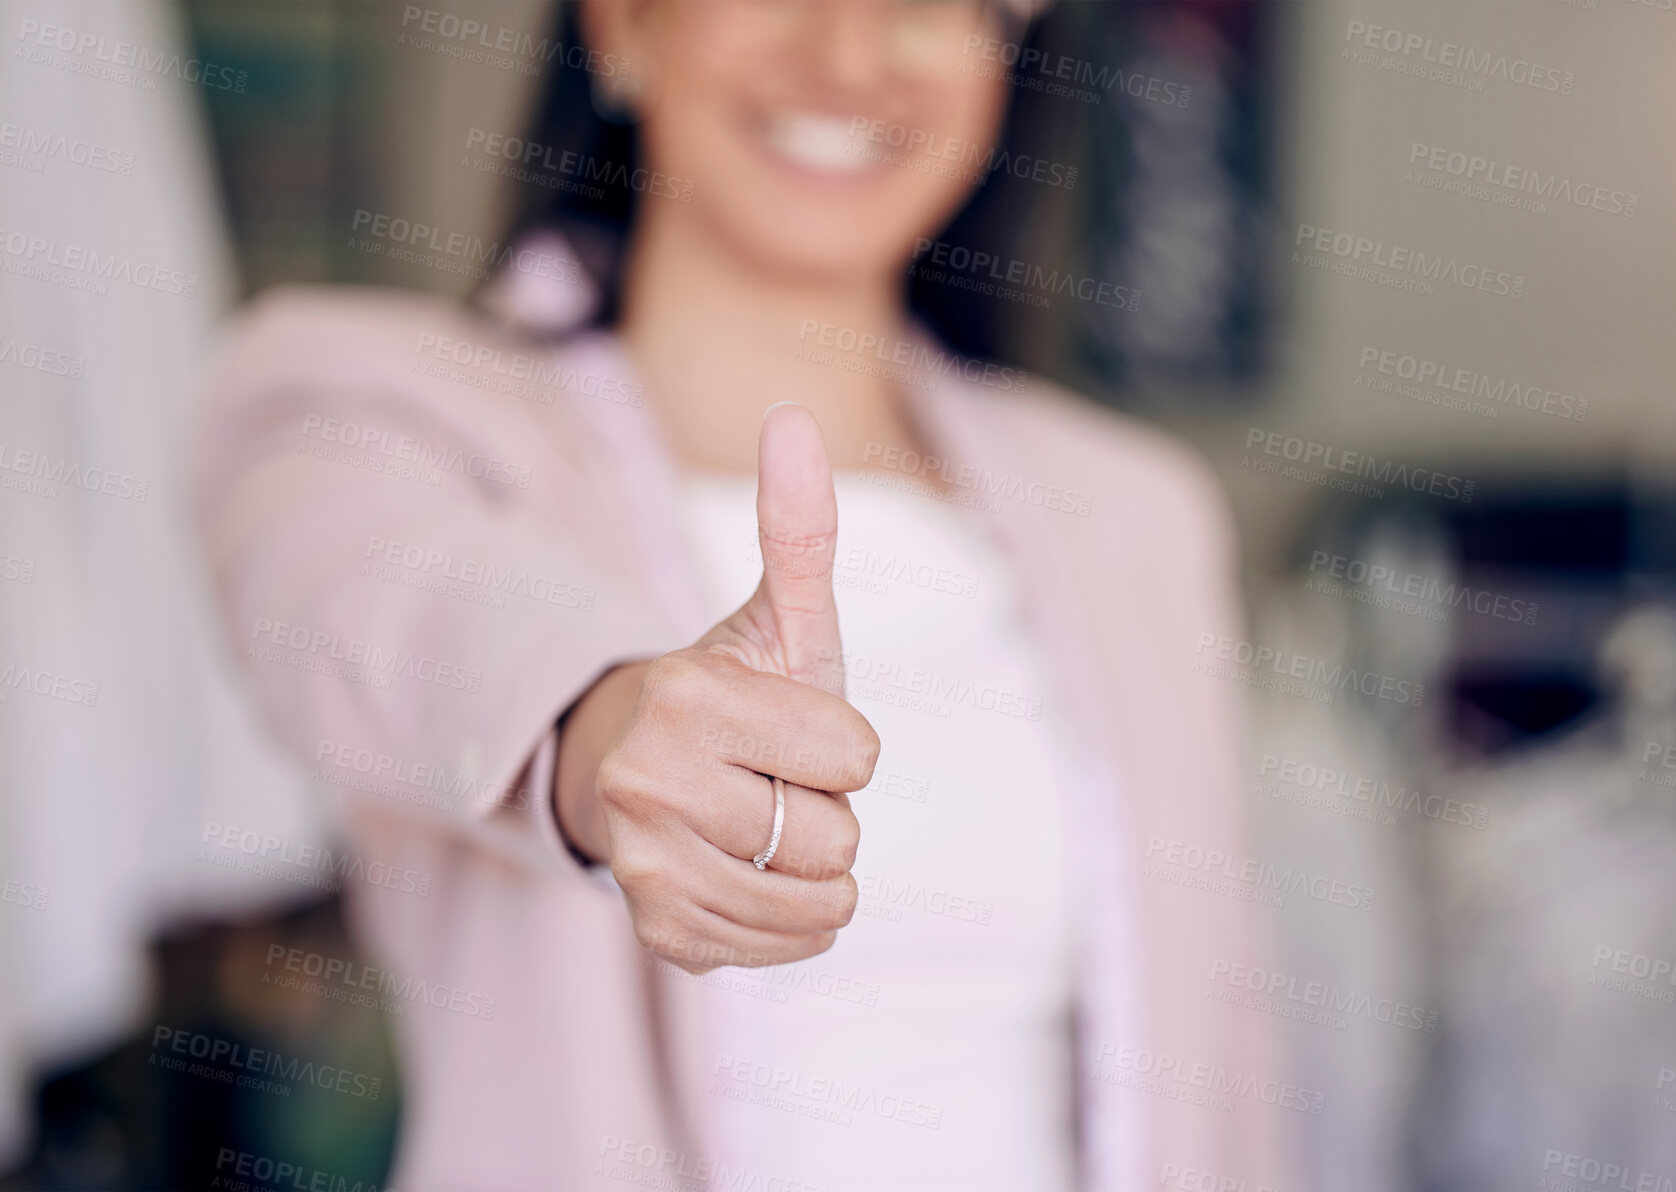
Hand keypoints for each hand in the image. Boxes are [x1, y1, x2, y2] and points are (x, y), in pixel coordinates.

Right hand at [581, 404, 878, 973]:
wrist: (643, 772)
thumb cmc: (735, 696)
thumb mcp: (778, 615)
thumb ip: (798, 528)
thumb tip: (792, 416)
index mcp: (689, 695)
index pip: (859, 758)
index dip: (843, 746)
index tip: (789, 730)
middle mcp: (647, 783)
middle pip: (838, 838)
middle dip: (825, 810)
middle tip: (767, 781)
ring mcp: (646, 867)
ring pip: (817, 901)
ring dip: (816, 870)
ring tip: (762, 826)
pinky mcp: (659, 933)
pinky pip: (784, 947)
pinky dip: (791, 921)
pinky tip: (750, 875)